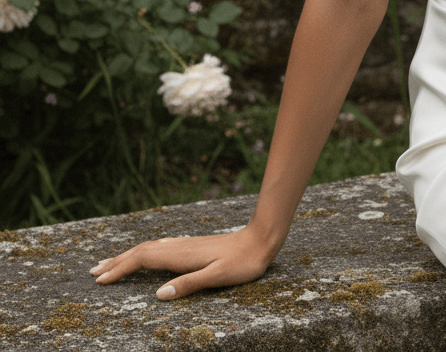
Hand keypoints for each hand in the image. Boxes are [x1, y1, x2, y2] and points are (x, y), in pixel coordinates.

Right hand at [89, 225, 275, 299]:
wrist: (262, 239)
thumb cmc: (243, 261)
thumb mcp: (218, 276)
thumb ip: (189, 284)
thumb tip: (158, 295)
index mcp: (181, 255)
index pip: (143, 260)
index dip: (120, 269)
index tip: (100, 280)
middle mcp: (180, 247)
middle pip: (141, 252)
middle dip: (117, 262)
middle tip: (93, 273)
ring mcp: (187, 245)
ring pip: (150, 248)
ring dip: (128, 256)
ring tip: (110, 264)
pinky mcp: (193, 246)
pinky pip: (160, 248)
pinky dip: (145, 253)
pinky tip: (146, 255)